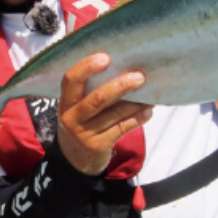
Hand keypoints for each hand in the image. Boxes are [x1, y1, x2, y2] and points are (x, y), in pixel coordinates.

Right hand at [57, 54, 153, 175]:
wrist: (74, 160)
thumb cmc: (81, 124)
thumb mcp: (76, 108)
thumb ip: (89, 90)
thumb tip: (121, 66)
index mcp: (65, 102)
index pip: (71, 80)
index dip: (86, 67)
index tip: (106, 57)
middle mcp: (71, 118)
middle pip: (97, 98)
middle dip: (120, 86)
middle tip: (140, 77)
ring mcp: (84, 134)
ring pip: (114, 114)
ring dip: (135, 104)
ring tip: (151, 96)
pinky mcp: (97, 146)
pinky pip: (121, 128)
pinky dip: (137, 119)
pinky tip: (148, 112)